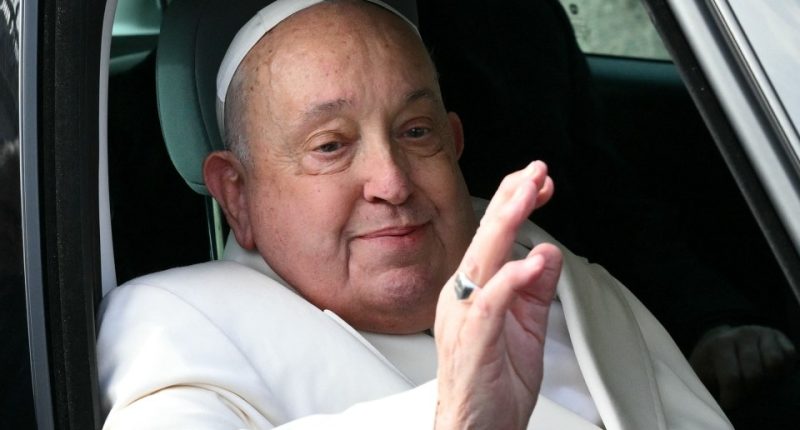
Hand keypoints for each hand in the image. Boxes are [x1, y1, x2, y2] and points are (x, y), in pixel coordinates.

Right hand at [434, 161, 561, 428]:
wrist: (479, 429)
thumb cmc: (494, 382)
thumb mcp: (526, 325)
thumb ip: (535, 287)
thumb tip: (546, 253)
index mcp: (476, 289)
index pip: (494, 236)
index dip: (515, 204)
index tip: (540, 181)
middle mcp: (464, 296)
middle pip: (486, 238)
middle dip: (511, 200)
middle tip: (534, 172)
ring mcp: (465, 317)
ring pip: (483, 261)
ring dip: (506, 225)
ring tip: (527, 196)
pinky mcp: (472, 341)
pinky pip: (490, 304)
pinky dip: (510, 280)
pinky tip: (529, 262)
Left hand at [689, 324, 796, 408]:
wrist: (724, 342)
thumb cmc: (712, 365)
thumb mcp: (702, 373)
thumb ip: (704, 385)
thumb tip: (713, 403)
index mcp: (720, 344)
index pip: (732, 378)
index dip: (733, 398)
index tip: (729, 405)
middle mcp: (741, 334)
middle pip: (756, 374)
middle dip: (751, 390)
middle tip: (745, 393)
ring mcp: (761, 332)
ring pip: (775, 363)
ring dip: (769, 378)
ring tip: (758, 382)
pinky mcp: (777, 335)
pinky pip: (789, 355)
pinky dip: (783, 367)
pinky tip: (770, 371)